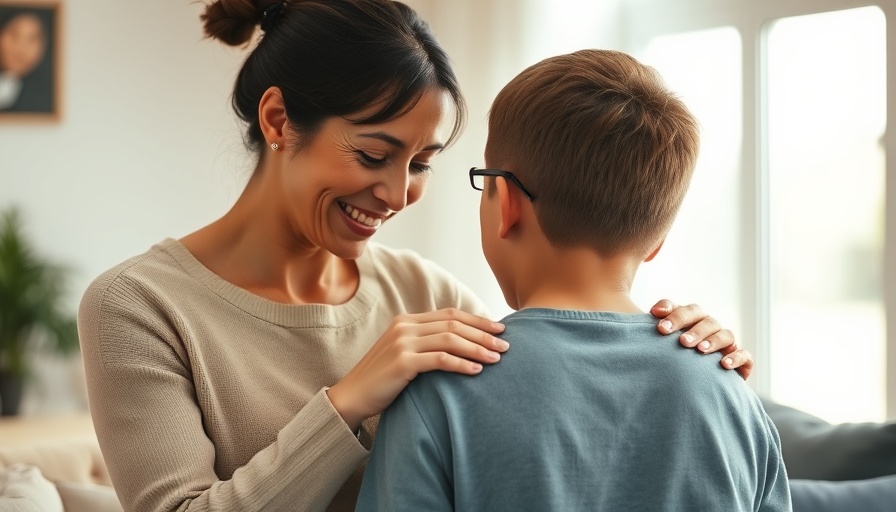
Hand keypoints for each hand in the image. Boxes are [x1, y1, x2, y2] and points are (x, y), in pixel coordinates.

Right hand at [327, 308, 507, 430]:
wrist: (351, 396)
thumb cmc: (382, 379)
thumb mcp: (404, 353)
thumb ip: (426, 343)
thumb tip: (462, 343)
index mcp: (407, 320)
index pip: (450, 314)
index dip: (478, 320)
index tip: (500, 328)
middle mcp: (405, 326)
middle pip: (454, 324)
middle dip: (484, 333)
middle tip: (507, 344)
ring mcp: (402, 343)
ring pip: (451, 339)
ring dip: (478, 348)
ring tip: (498, 358)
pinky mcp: (403, 362)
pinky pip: (441, 360)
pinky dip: (462, 363)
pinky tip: (478, 370)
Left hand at [650, 299, 752, 379]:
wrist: (698, 385)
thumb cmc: (677, 358)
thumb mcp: (666, 343)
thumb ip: (662, 325)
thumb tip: (654, 311)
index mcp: (693, 320)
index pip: (686, 311)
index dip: (674, 316)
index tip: (660, 328)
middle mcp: (711, 328)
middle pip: (706, 321)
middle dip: (694, 330)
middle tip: (682, 341)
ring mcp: (727, 343)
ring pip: (726, 335)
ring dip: (713, 341)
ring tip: (701, 350)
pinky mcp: (742, 361)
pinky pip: (744, 355)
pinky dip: (735, 357)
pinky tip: (724, 364)